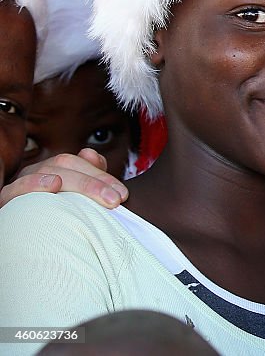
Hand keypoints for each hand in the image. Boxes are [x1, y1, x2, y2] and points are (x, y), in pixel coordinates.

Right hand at [0, 148, 127, 208]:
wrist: (21, 237)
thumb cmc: (52, 216)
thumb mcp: (74, 198)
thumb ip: (88, 178)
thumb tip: (94, 157)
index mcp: (56, 169)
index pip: (80, 162)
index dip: (103, 175)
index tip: (123, 194)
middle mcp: (38, 172)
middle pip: (67, 164)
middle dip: (95, 181)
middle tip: (116, 200)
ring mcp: (21, 183)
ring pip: (48, 171)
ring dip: (77, 182)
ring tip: (98, 194)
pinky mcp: (7, 198)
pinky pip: (17, 188)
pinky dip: (35, 183)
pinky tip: (53, 185)